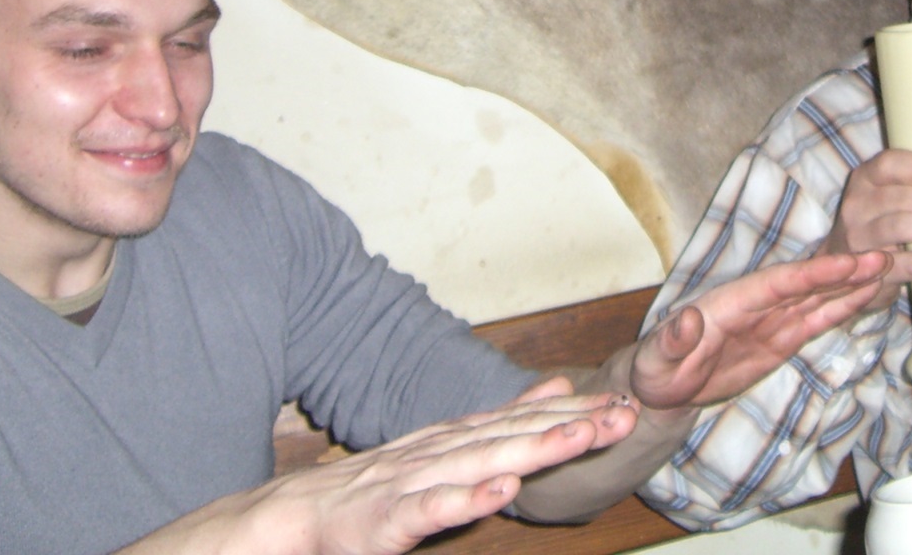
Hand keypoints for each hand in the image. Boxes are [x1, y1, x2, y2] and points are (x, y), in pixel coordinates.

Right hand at [217, 388, 636, 554]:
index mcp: (453, 440)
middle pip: (512, 436)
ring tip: (580, 436)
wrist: (286, 519)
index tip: (625, 401)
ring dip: (531, 448)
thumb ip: (498, 424)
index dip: (574, 409)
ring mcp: (408, 485)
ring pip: (478, 464)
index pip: (521, 420)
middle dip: (571, 424)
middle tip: (624, 414)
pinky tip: (499, 492)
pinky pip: (427, 511)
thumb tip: (556, 388)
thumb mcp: (442, 451)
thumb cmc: (368, 492)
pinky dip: (463, 500)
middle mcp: (436, 453)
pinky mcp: (381, 523)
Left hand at [628, 249, 891, 412]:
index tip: (845, 263)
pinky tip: (867, 294)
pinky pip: (817, 320)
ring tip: (886, 266)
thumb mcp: (656, 358)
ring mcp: (772, 320)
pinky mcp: (781, 339)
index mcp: (731, 302)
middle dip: (843, 271)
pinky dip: (842, 307)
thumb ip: (673, 338)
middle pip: (806, 284)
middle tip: (883, 255)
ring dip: (851, 283)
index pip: (778, 283)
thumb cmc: (656, 368)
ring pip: (818, 298)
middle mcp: (757, 304)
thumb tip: (690, 318)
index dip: (812, 274)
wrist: (663, 386)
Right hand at [821, 148, 911, 314]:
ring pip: (900, 228)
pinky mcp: (871, 272)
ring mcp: (860, 239)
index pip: (890, 164)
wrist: (850, 270)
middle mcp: (857, 205)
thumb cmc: (887, 223)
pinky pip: (907, 265)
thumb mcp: (897, 198)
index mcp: (866, 178)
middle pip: (899, 198)